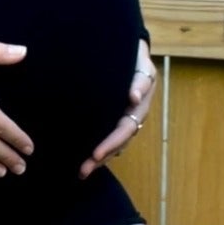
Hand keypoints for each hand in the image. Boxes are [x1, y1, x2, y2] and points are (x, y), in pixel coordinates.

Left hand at [79, 41, 156, 178]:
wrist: (130, 52)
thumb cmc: (134, 56)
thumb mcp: (141, 62)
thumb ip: (140, 80)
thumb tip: (134, 98)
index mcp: (139, 106)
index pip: (126, 128)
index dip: (112, 142)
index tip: (96, 154)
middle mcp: (133, 116)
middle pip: (119, 141)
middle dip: (103, 155)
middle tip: (85, 168)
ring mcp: (125, 119)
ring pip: (114, 145)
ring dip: (99, 159)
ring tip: (82, 172)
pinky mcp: (114, 120)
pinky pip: (108, 139)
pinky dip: (98, 152)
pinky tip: (83, 161)